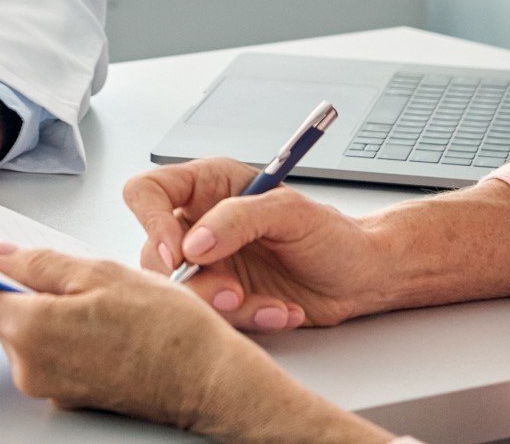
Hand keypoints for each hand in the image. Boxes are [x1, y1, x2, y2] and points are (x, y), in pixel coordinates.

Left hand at [0, 244, 390, 443]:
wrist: (211, 382)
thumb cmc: (169, 330)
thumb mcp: (101, 271)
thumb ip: (39, 262)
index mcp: (32, 328)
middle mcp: (31, 365)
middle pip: (1, 311)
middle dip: (12, 281)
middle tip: (32, 253)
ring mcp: (48, 385)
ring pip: (27, 330)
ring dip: (43, 305)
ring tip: (92, 289)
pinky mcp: (67, 394)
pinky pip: (48, 349)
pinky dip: (59, 327)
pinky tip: (96, 315)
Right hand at [124, 158, 392, 330]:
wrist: (362, 277)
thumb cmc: (332, 234)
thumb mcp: (289, 212)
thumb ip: (237, 219)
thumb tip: (193, 242)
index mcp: (208, 187)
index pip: (147, 192)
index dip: (151, 221)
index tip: (177, 253)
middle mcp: (200, 225)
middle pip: (155, 255)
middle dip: (193, 283)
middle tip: (231, 291)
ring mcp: (210, 265)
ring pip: (181, 294)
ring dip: (225, 307)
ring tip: (266, 305)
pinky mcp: (224, 299)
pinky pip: (213, 318)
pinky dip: (250, 321)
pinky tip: (280, 311)